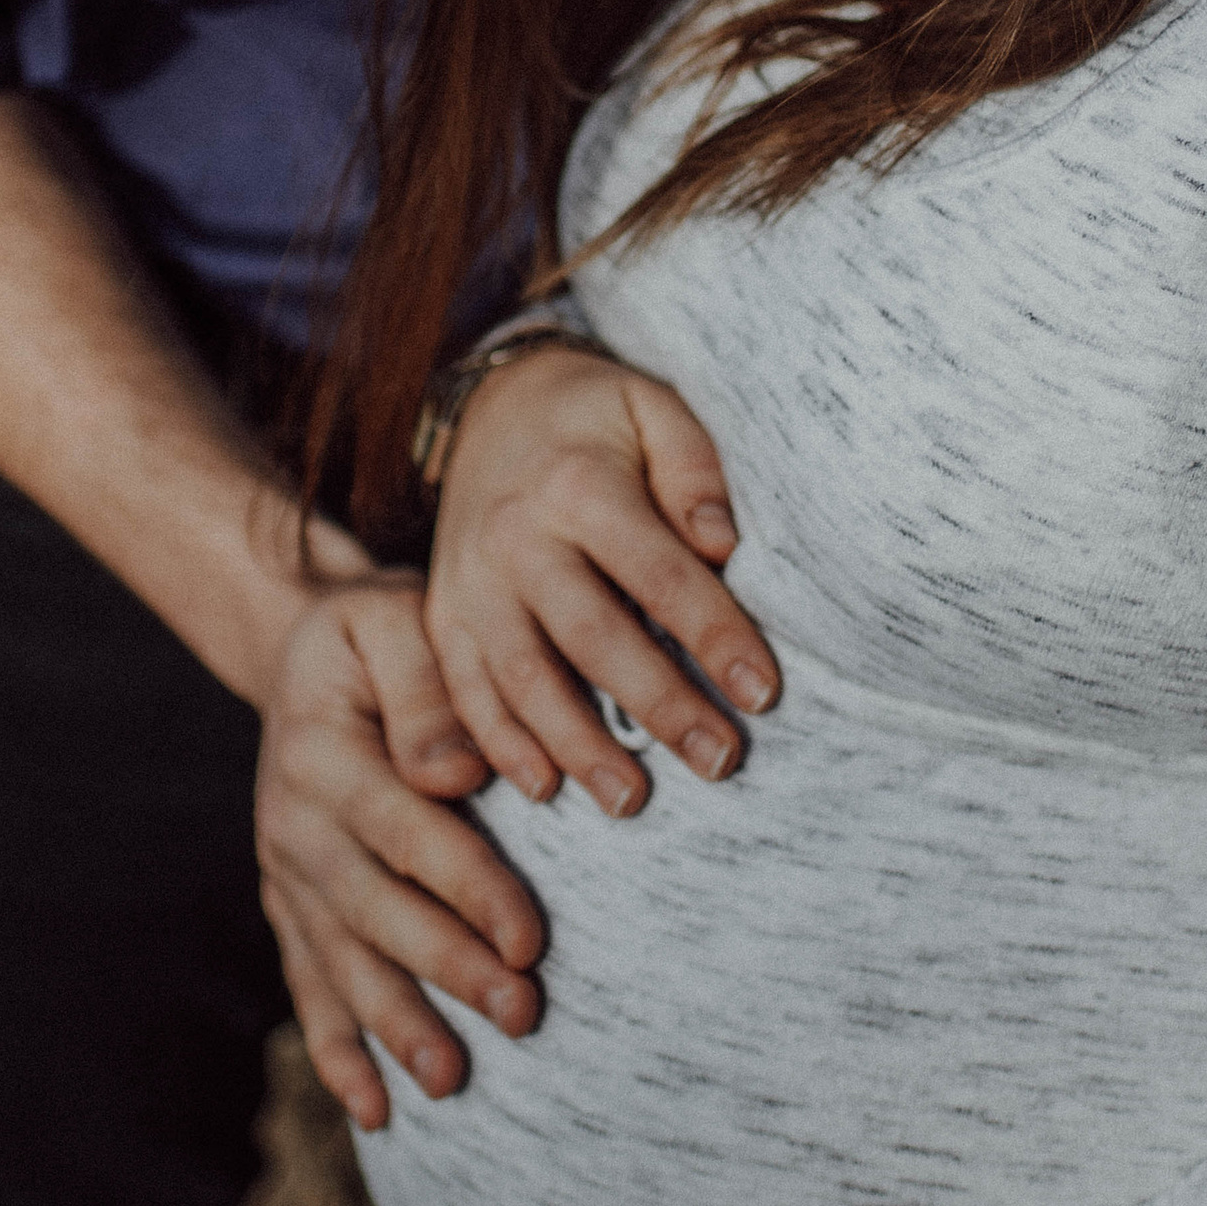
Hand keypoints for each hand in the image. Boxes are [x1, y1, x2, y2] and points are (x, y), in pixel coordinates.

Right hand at [255, 578, 547, 1130]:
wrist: (302, 650)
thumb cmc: (379, 630)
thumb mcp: (395, 618)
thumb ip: (428, 687)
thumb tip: (455, 773)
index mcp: (326, 752)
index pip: (408, 831)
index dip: (469, 888)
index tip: (532, 941)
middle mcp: (296, 821)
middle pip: (376, 909)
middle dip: (448, 969)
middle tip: (523, 1015)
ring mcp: (286, 872)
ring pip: (343, 960)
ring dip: (396, 1025)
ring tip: (452, 1082)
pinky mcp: (290, 905)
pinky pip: (308, 984)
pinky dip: (338, 1050)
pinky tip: (377, 1112)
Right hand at [429, 347, 781, 815]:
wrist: (492, 405)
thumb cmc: (595, 418)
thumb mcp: (652, 408)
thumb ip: (694, 469)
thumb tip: (723, 545)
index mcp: (578, 484)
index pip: (659, 574)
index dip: (714, 635)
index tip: (764, 693)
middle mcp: (515, 536)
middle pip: (592, 636)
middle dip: (659, 706)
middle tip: (720, 762)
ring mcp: (470, 580)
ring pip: (523, 678)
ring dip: (578, 746)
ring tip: (632, 800)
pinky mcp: (442, 613)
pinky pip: (465, 688)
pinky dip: (499, 744)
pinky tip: (543, 787)